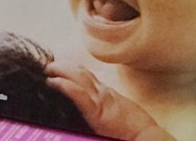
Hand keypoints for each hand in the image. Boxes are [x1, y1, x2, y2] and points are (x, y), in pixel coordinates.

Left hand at [45, 62, 175, 140]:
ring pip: (78, 78)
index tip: (59, 63)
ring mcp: (101, 100)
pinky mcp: (98, 112)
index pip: (86, 75)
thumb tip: (89, 106)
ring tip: (48, 68)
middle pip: (80, 72)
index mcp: (106, 93)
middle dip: (64, 66)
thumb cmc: (134, 129)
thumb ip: (103, 106)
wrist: (147, 136)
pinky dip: (65, 86)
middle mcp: (102, 93)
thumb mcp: (116, 112)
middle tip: (49, 63)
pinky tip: (53, 82)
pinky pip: (78, 95)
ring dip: (60, 71)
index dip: (72, 68)